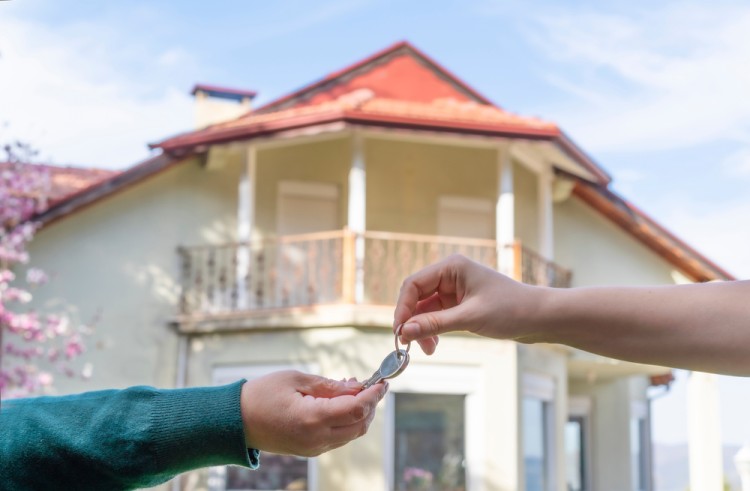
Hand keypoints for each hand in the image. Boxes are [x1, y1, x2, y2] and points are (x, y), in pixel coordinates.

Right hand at [240, 370, 387, 456]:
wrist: (235, 421)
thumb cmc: (261, 395)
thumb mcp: (296, 380)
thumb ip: (329, 385)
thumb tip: (356, 387)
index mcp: (313, 418)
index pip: (357, 408)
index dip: (374, 394)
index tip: (383, 382)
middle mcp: (317, 438)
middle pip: (360, 425)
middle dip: (371, 405)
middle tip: (371, 384)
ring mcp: (314, 448)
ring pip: (351, 434)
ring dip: (360, 413)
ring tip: (353, 389)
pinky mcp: (310, 450)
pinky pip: (338, 438)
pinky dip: (347, 421)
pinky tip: (341, 403)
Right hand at [393, 254, 541, 353]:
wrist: (541, 318)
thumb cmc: (511, 310)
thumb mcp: (470, 318)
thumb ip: (435, 324)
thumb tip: (404, 331)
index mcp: (452, 267)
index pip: (413, 284)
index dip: (402, 308)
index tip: (399, 332)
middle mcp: (450, 275)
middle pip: (416, 297)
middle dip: (413, 321)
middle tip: (411, 345)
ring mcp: (455, 289)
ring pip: (425, 309)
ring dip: (422, 328)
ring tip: (429, 349)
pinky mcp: (460, 303)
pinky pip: (437, 315)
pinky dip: (433, 329)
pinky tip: (435, 344)